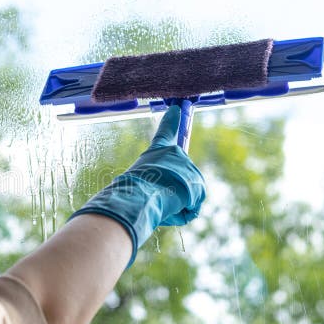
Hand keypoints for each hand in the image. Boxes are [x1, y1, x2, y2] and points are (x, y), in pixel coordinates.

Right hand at [69, 105, 205, 266]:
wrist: (137, 198)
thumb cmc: (126, 193)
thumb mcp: (128, 186)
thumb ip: (137, 185)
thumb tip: (138, 167)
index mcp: (157, 151)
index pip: (165, 131)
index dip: (170, 120)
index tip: (176, 108)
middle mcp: (175, 154)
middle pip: (180, 179)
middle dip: (172, 194)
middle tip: (155, 199)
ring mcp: (188, 167)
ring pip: (187, 197)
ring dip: (174, 207)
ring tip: (159, 204)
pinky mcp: (197, 183)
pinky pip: (192, 208)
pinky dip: (182, 215)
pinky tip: (170, 210)